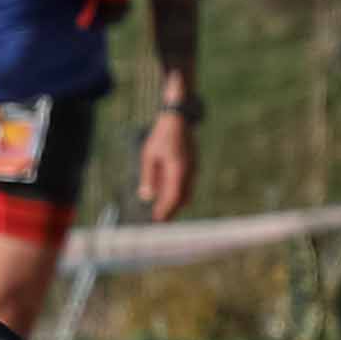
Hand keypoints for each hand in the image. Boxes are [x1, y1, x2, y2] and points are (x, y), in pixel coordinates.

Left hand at [137, 104, 198, 222]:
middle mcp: (189, 171)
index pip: (174, 197)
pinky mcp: (193, 165)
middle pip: (182, 198)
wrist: (178, 119)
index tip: (158, 220)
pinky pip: (186, 184)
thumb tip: (147, 197)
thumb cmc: (161, 136)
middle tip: (159, 219)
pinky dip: (178, 192)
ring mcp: (193, 168)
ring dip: (174, 201)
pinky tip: (166, 193)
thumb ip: (148, 177)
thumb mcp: (148, 156)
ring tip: (160, 209)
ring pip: (186, 192)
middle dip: (171, 209)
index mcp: (178, 169)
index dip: (166, 210)